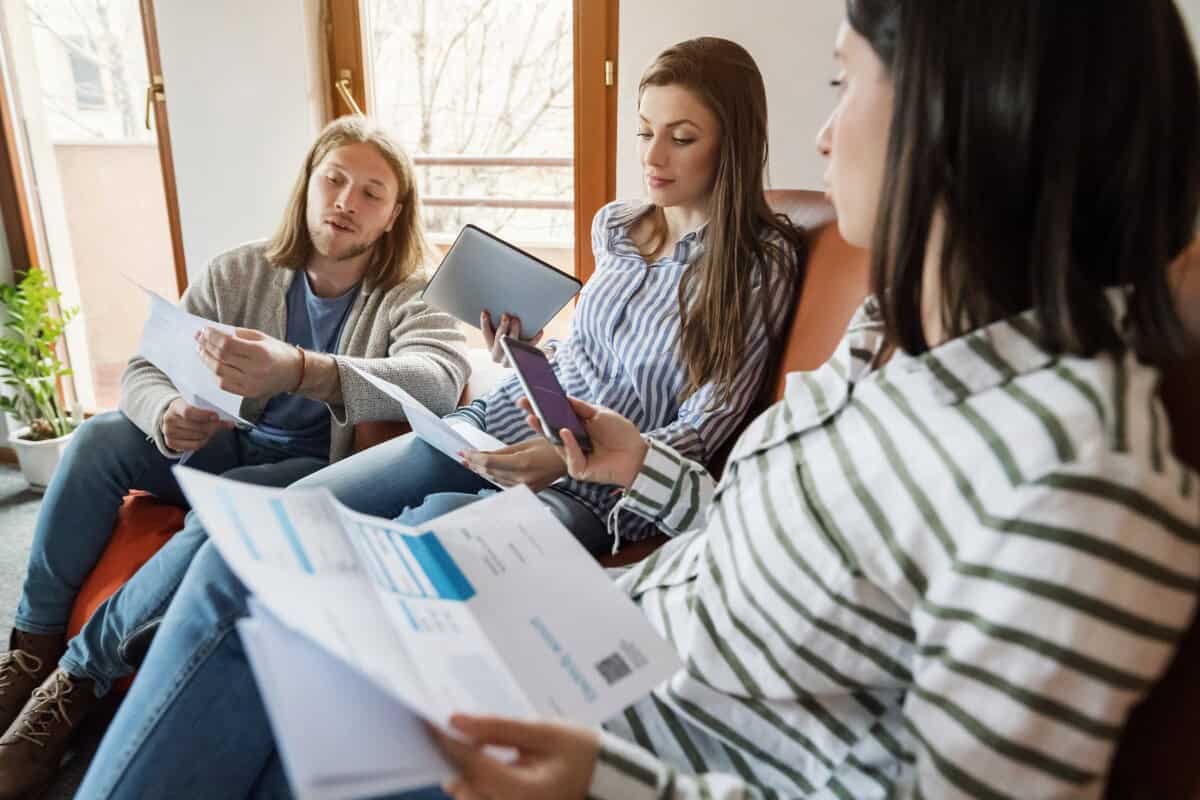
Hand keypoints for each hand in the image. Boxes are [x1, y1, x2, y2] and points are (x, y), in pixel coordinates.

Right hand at [161, 397, 233, 451]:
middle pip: (196, 426)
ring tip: (212, 429)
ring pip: (197, 436)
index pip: (188, 412)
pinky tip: (205, 436)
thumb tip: (230, 423)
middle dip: (212, 426)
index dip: (204, 415)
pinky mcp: (171, 443)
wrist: (174, 417)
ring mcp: (169, 432)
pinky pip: (194, 445)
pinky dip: (203, 442)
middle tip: (220, 424)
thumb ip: (211, 412)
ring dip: (209, 434)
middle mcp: (169, 419)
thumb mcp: (196, 405)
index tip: (216, 416)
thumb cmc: (189, 410)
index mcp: (175, 406)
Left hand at [194, 327, 301, 399]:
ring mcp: (251, 384)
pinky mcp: (248, 393)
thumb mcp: (261, 337)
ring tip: (201, 350)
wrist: (294, 373)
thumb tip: (215, 333)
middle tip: (199, 338)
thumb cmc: (278, 352)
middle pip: (221, 358)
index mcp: (260, 352)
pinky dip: (215, 374)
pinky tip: (212, 365)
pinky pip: (224, 384)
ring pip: (219, 372)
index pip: (227, 344)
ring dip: (207, 360)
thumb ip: (238, 335)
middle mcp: (255, 370)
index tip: (204, 330)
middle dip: (206, 346)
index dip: (212, 337)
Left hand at [434, 714, 598, 799]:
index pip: (473, 766)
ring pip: (468, 796)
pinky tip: (477, 757)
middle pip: (464, 787)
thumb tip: (457, 721)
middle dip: (452, 759)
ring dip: (461, 769)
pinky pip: (480, 798)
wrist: (606, 780)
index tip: (430, 722)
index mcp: (525, 793)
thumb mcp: (544, 732)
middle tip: (443, 730)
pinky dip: (474, 779)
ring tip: (460, 740)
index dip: (449, 743)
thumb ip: (499, 728)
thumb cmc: (582, 754)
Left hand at [460, 437, 565, 489]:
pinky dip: (493, 475)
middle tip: (462, 456)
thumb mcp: (526, 443)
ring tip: (469, 462)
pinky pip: (504, 483)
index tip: (463, 451)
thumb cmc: (551, 446)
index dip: (474, 457)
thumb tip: (481, 454)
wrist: (571, 460)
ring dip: (481, 470)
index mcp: (523, 463)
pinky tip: (485, 470)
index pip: (489, 462)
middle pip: (490, 472)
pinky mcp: (527, 491)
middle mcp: (523, 478)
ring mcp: (525, 487)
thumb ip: (502, 451)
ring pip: (495, 479)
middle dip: (474, 463)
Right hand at [481, 310, 543, 366]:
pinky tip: (539, 331)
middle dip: (502, 327)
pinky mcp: (523, 359)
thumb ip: (497, 325)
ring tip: (516, 320)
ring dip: (514, 331)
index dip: (485, 323)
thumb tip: (498, 309)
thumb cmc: (508, 340)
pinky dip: (534, 339)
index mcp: (491, 347)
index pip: (486, 334)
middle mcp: (498, 355)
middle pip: (499, 340)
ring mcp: (511, 359)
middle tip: (505, 315)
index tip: (485, 312)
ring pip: (512, 345)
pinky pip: (529, 348)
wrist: (521, 359)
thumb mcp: (499, 335)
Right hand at [520, 397, 646, 487]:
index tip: (529, 398)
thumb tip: (563, 397)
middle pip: (550, 431)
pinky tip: (566, 432)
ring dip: (546, 430)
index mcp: (577, 429)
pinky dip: (569, 444)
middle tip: (524, 407)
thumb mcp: (600, 413)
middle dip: (536, 419)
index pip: (555, 418)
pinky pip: (570, 456)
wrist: (638, 453)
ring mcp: (574, 457)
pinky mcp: (579, 470)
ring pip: (556, 445)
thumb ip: (581, 408)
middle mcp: (572, 443)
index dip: (542, 409)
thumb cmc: (622, 434)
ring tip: (537, 417)